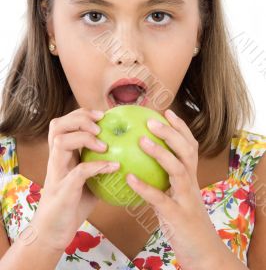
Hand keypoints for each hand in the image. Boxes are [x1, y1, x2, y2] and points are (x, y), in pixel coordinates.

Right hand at [31, 108, 119, 251]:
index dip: (82, 114)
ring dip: (84, 138)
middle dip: (80, 119)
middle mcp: (56, 159)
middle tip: (101, 124)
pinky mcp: (63, 190)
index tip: (103, 115)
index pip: (64, 123)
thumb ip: (99, 164)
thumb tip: (128, 153)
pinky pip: (79, 172)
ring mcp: (57, 173)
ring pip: (61, 142)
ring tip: (104, 145)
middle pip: (57, 126)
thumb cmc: (73, 202)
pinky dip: (97, 166)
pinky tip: (114, 166)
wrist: (54, 231)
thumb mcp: (88, 178)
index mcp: (62, 154)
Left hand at [126, 109, 225, 269]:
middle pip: (186, 151)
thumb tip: (139, 166)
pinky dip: (145, 187)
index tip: (167, 111)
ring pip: (178, 170)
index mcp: (191, 177)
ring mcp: (186, 199)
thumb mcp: (177, 197)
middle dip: (171, 133)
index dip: (180, 127)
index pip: (189, 146)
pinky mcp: (178, 216)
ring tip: (142, 140)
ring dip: (160, 153)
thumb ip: (164, 181)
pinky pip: (161, 199)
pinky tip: (129, 178)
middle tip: (151, 120)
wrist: (203, 253)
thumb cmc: (185, 222)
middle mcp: (191, 184)